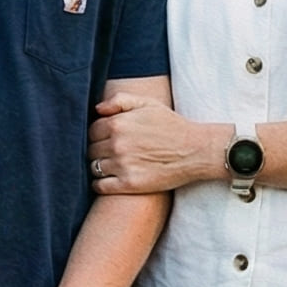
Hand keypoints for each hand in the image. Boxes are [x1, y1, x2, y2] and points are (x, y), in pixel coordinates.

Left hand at [89, 94, 222, 192]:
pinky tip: (109, 180)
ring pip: (93, 167)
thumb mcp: (148, 103)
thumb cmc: (172, 125)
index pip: (91, 131)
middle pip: (90, 150)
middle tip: (112, 152)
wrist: (195, 150)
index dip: (98, 135)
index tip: (107, 138)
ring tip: (112, 166)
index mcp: (118, 123)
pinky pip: (99, 186)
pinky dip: (99, 184)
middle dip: (98, 150)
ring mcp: (122, 165)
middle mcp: (116, 144)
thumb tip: (97, 110)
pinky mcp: (128, 184)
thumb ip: (120, 100)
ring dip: (99, 167)